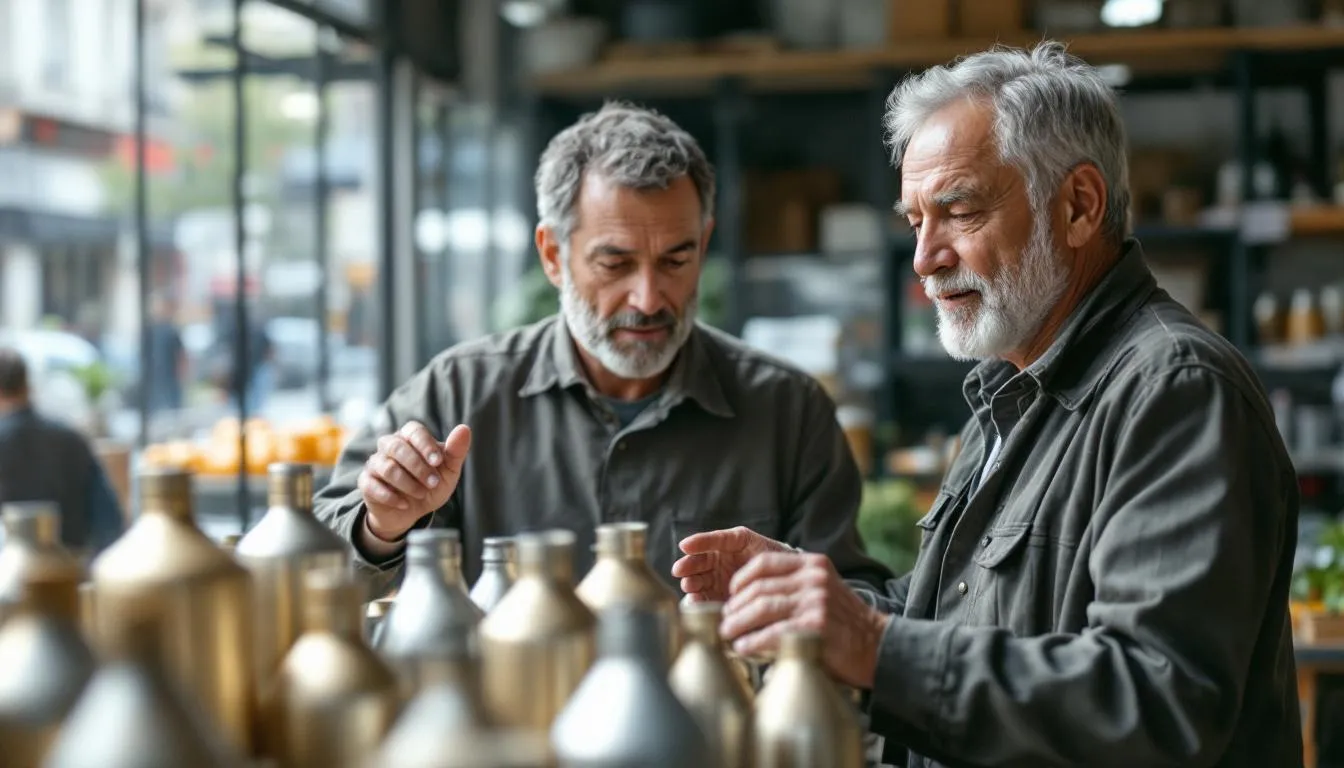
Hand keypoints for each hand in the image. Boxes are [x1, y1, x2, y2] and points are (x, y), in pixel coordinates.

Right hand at [358, 422, 470, 541]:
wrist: (412, 512)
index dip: (425, 444)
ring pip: (386, 467)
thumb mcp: (448, 471)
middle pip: (397, 447)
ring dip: (407, 483)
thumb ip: (456, 451)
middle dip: (418, 467)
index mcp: (410, 437)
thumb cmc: (431, 485)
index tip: (437, 462)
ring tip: (422, 494)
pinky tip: (404, 504)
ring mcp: (375, 463)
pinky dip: (391, 496)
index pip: (414, 430)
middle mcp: (389, 445)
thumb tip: (464, 428)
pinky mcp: (366, 482)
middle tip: (433, 483)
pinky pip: (372, 485)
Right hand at [672, 526, 791, 602]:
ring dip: (691, 587)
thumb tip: (685, 544)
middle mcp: (713, 568)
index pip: (700, 548)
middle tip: (682, 571)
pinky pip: (706, 604)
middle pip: (695, 568)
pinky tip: (696, 603)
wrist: (787, 576)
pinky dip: (699, 604)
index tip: (684, 547)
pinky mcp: (721, 604)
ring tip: (691, 588)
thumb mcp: (742, 538)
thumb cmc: (764, 550)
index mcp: (717, 550)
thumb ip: (720, 539)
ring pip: (697, 586)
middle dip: (687, 569)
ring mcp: (716, 586)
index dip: (693, 547)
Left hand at [721, 552, 891, 688]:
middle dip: (735, 606)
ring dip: (738, 623)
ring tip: (728, 635)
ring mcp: (816, 600)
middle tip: (724, 621)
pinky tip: (744, 648)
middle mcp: (813, 578)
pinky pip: (773, 632)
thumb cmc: (842, 624)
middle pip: (759, 587)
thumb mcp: (820, 591)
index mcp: (812, 564)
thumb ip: (791, 587)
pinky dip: (753, 641)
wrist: (877, 645)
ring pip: (762, 608)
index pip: (763, 563)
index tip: (730, 595)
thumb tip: (745, 600)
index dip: (740, 580)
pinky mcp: (816, 626)